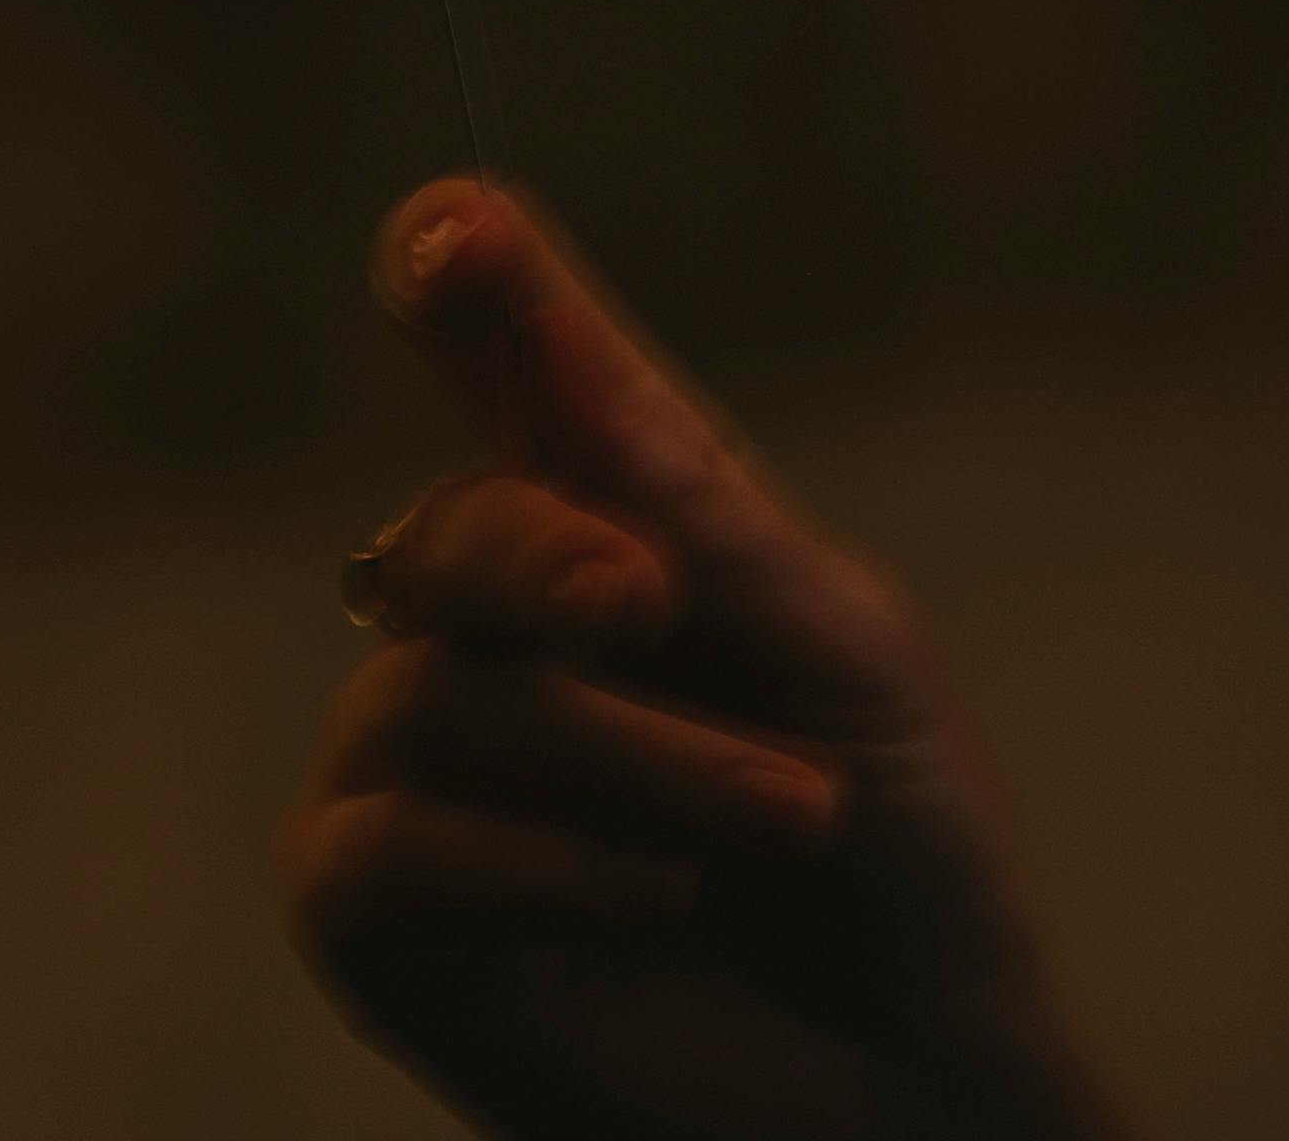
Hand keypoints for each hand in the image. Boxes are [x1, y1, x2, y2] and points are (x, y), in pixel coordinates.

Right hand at [287, 181, 1122, 1140]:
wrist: (912, 1070)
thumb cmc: (890, 849)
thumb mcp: (820, 637)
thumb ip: (671, 487)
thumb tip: (521, 282)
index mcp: (610, 528)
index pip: (510, 370)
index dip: (468, 284)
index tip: (455, 232)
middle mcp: (490, 633)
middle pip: (449, 532)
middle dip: (544, 552)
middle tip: (654, 597)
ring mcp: (416, 770)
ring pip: (440, 696)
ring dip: (633, 754)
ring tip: (787, 821)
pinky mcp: (376, 915)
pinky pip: (389, 843)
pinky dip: (546, 857)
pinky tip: (664, 891)